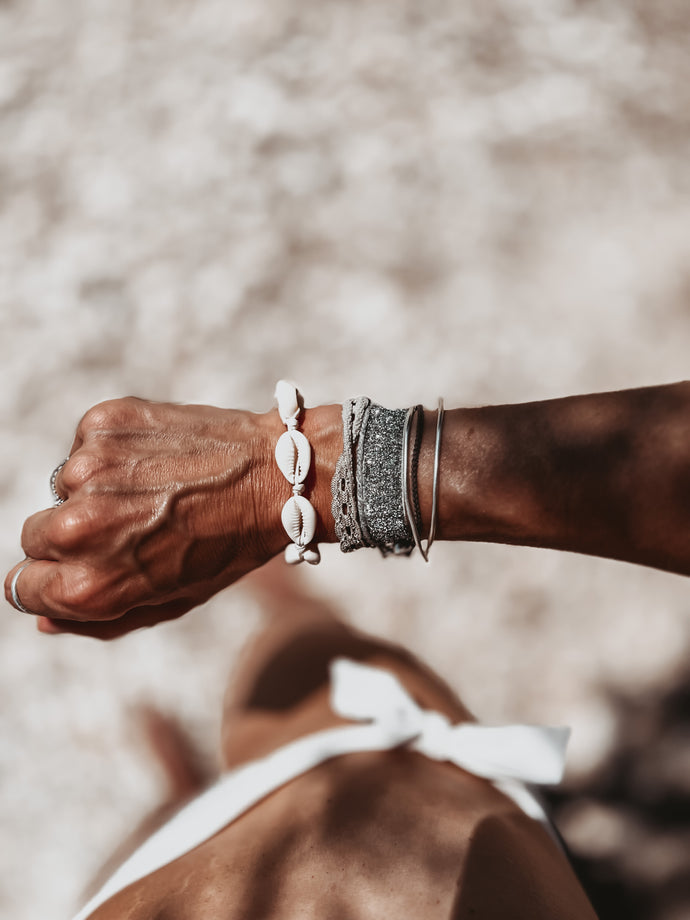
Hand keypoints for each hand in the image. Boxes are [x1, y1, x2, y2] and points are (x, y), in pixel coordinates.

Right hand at [4, 397, 293, 638]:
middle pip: (32, 537)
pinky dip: (112, 454)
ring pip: (62, 488)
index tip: (82, 569)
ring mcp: (88, 468)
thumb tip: (45, 619)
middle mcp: (79, 525)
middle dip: (68, 539)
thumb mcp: (170, 602)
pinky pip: (84, 446)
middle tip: (128, 528)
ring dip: (95, 491)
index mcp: (91, 584)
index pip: (21, 588)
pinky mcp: (102, 423)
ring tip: (154, 491)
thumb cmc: (228, 546)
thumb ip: (99, 620)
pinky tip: (157, 460)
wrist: (277, 473)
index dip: (51, 583)